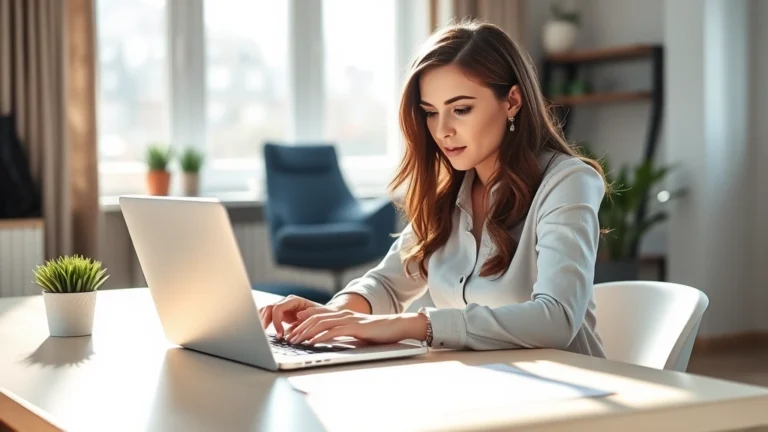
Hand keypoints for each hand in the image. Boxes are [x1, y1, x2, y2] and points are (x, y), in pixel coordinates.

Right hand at [258, 295, 339, 337]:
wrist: (325, 314)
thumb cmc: (323, 315)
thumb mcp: (318, 316)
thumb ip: (308, 315)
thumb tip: (298, 316)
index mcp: (294, 300)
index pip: (278, 308)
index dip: (276, 322)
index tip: (280, 335)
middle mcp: (286, 302)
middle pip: (268, 308)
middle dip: (264, 321)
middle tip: (263, 336)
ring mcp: (283, 308)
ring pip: (265, 311)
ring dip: (261, 322)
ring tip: (261, 336)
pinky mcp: (281, 315)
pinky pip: (268, 317)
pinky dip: (264, 324)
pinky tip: (265, 335)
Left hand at [285, 311, 426, 345]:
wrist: (397, 326)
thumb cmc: (378, 332)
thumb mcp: (356, 331)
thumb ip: (343, 332)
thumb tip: (328, 340)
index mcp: (342, 315)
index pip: (317, 315)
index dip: (302, 321)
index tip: (290, 330)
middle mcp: (343, 314)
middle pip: (314, 318)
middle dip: (299, 328)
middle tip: (288, 337)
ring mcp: (349, 320)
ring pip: (321, 323)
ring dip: (306, 332)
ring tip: (295, 340)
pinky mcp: (355, 328)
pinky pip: (334, 331)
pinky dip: (320, 336)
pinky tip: (312, 342)